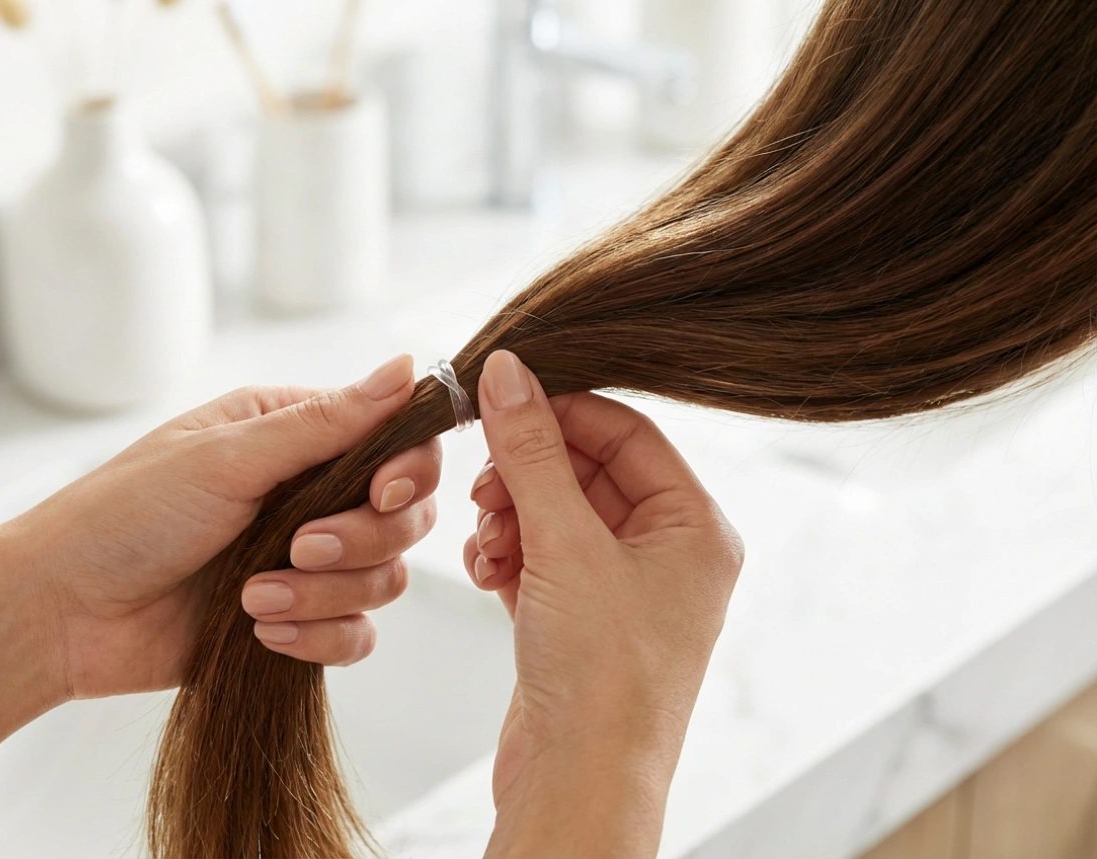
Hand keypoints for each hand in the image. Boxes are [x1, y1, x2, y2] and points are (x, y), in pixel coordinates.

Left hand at [16, 354, 439, 698]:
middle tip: (297, 546)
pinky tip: (264, 631)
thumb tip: (407, 367)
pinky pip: (355, 635)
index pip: (398, 443)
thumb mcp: (227, 456)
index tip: (381, 494)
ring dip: (325, 593)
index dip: (408, 472)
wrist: (63, 611)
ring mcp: (306, 560)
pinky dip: (320, 637)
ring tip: (253, 596)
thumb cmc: (125, 516)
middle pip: (403, 517)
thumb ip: (326, 422)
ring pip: (384, 579)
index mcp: (296, 436)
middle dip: (360, 539)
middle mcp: (310, 493)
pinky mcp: (296, 618)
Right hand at [464, 351, 743, 858]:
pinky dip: (506, 555)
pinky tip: (486, 571)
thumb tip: (508, 372)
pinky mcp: (579, 620)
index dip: (561, 410)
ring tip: (487, 539)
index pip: (627, 433)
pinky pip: (539, 558)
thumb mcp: (565, 545)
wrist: (580, 785)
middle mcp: (667, 555)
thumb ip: (531, 453)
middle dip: (527, 473)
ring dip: (510, 516)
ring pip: (555, 515)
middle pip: (585, 472)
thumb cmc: (603, 678)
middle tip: (484, 478)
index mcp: (695, 529)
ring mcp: (622, 590)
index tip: (501, 397)